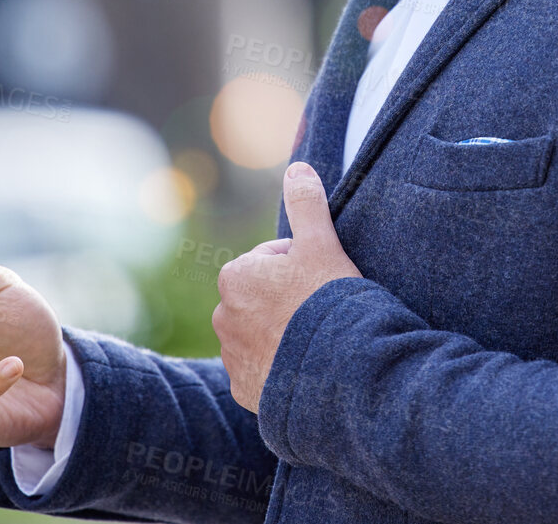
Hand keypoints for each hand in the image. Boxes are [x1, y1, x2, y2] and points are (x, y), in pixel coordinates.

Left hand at [214, 161, 362, 412]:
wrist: (335, 373)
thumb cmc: (327, 302)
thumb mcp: (321, 243)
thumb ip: (306, 203)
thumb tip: (297, 167)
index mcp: (235, 276)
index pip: (273, 261)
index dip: (303, 267)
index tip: (320, 283)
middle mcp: (222, 316)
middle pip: (264, 298)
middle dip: (287, 301)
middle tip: (319, 312)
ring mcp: (231, 356)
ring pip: (261, 334)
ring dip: (282, 334)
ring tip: (315, 342)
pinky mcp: (242, 390)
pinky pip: (262, 371)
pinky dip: (279, 368)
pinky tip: (305, 367)